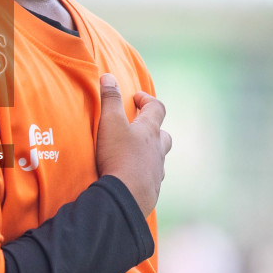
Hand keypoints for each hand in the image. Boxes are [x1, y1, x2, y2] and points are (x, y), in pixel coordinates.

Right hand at [94, 74, 171, 216]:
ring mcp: (157, 171)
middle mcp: (157, 150)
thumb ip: (109, 99)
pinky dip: (144, 173)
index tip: (136, 98)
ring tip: (135, 154)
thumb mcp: (110, 123)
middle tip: (139, 127)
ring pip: (159, 158)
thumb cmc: (119, 156)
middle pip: (164, 135)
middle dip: (153, 129)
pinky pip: (152, 177)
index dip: (147, 100)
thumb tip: (108, 76)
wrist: (126, 196)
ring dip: (150, 152)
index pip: (157, 108)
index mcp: (150, 131)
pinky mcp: (151, 189)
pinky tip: (133, 177)